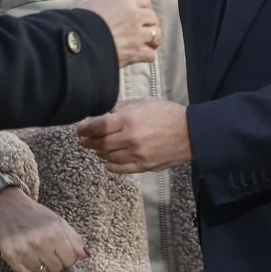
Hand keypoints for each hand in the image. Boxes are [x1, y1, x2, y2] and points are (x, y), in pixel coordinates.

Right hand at [0, 186, 87, 271]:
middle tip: (48, 250)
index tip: (62, 251)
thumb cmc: (36, 214)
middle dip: (55, 261)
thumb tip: (86, 255)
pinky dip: (30, 270)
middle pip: (56, 268)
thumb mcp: (58, 221)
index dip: (68, 256)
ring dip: (42, 265)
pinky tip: (29, 259)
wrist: (8, 206)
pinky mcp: (10, 256)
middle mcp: (39, 243)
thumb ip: (74, 239)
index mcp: (54, 232)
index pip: (70, 260)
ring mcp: (23, 250)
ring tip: (37, 252)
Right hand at [75, 0, 159, 66]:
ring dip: (152, 39)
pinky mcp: (136, 51)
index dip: (142, 7)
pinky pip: (151, 54)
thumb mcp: (87, 0)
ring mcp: (137, 34)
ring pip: (156, 35)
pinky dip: (147, 54)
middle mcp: (134, 14)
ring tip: (146, 42)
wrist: (77, 44)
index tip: (140, 12)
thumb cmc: (79, 21)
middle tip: (143, 29)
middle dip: (149, 23)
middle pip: (153, 17)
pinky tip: (141, 54)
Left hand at [77, 98, 191, 173]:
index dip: (84, 129)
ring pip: (108, 157)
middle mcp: (129, 138)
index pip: (97, 126)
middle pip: (99, 143)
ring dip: (99, 153)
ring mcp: (136, 154)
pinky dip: (111, 166)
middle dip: (87, 142)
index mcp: (128, 120)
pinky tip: (108, 161)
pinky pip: (121, 169)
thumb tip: (104, 113)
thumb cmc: (167, 113)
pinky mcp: (144, 165)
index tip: (79, 130)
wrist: (190, 132)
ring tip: (96, 149)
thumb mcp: (143, 102)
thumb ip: (121, 108)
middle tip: (83, 141)